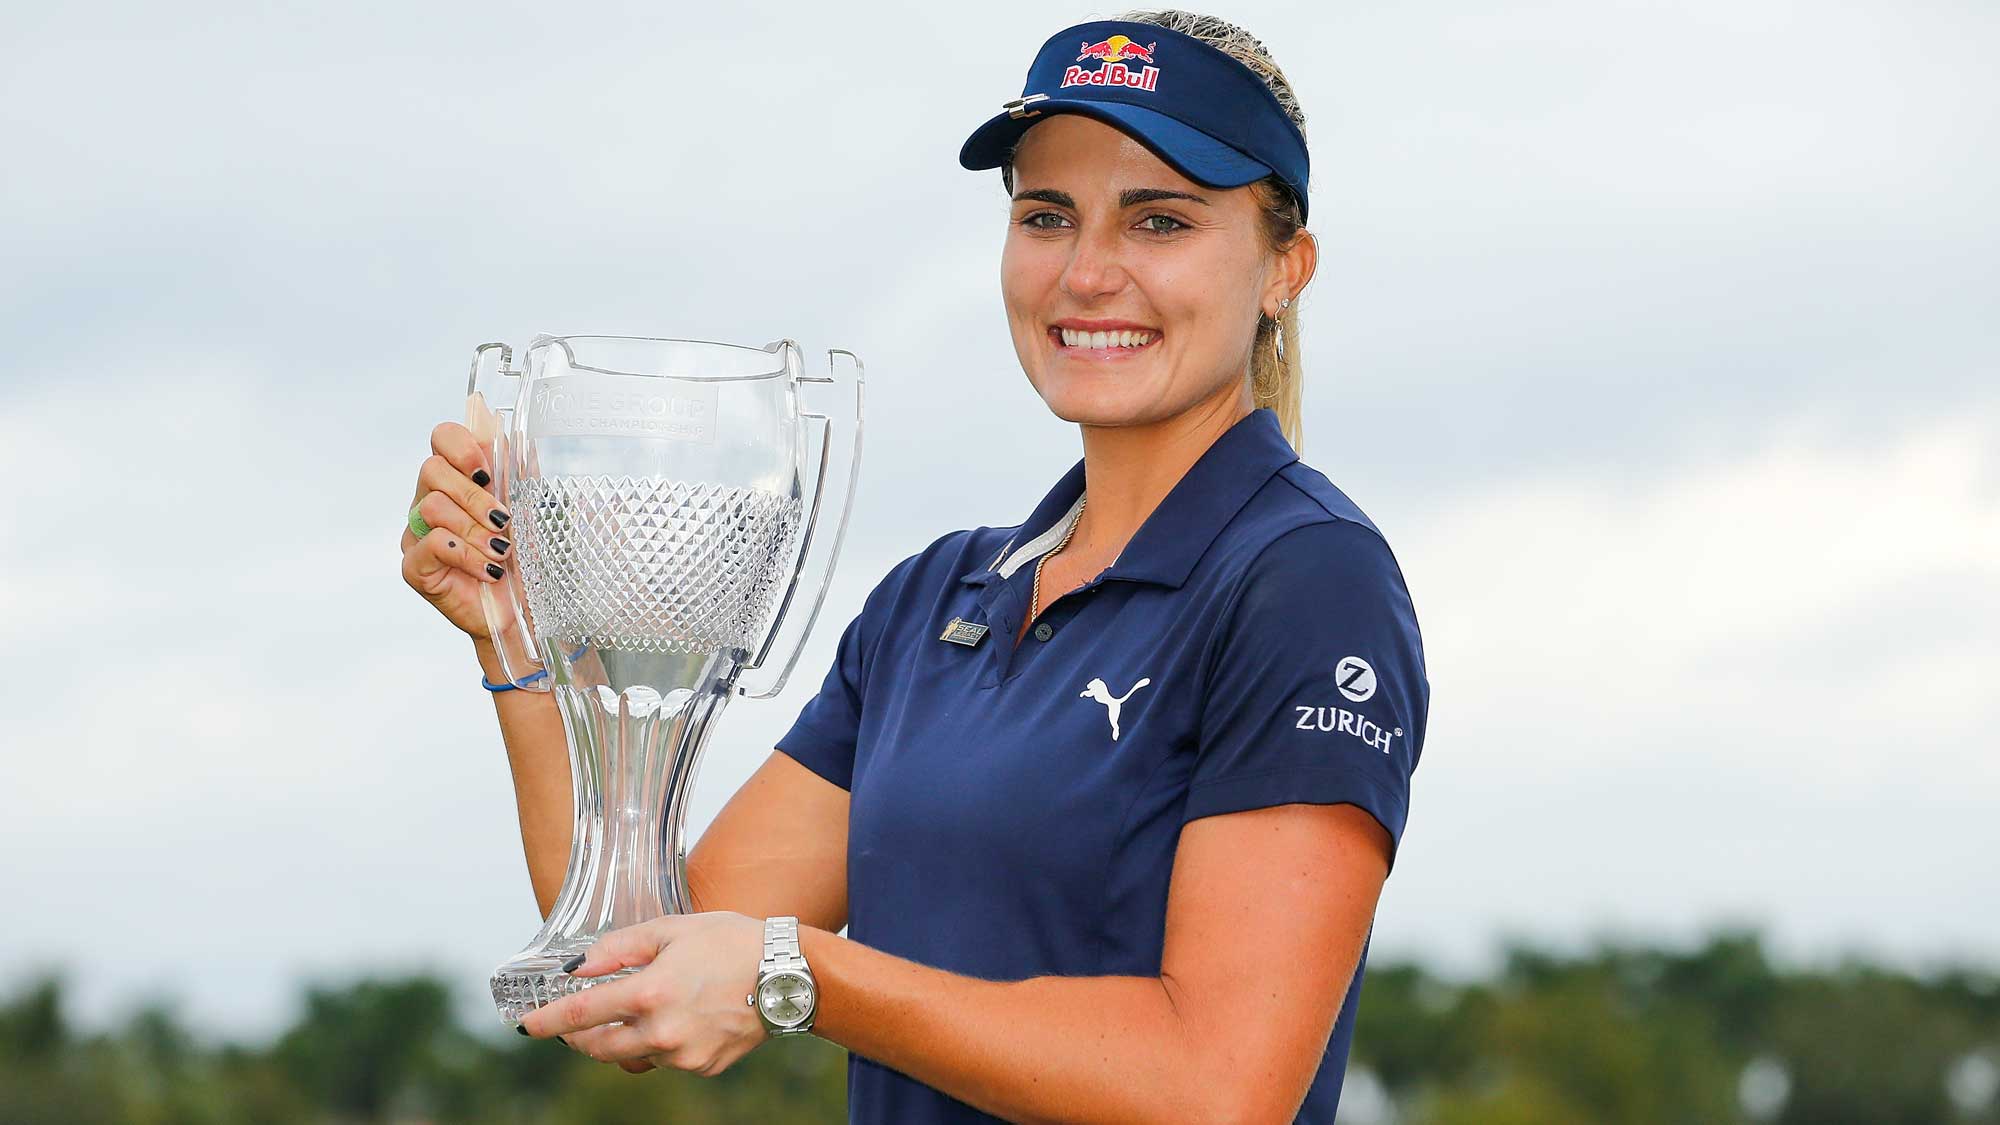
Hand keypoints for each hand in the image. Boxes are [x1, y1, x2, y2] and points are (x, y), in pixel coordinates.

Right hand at [399, 421, 514, 637]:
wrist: (525, 613)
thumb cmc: (527, 561)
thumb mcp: (533, 512)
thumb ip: (522, 475)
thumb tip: (521, 439)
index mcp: (459, 479)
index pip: (443, 437)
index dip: (461, 446)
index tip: (488, 472)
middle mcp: (431, 500)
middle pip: (431, 469)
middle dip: (474, 496)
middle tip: (503, 522)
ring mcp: (418, 533)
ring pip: (432, 506)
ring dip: (474, 530)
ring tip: (500, 552)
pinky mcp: (415, 566)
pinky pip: (432, 544)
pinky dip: (466, 554)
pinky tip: (488, 570)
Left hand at [521, 912, 771, 1077]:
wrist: (790, 974)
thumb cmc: (732, 941)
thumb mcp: (672, 929)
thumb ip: (619, 949)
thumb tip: (580, 968)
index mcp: (648, 993)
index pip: (580, 1015)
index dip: (546, 1022)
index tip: (525, 1026)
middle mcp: (661, 1032)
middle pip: (598, 1048)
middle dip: (579, 1038)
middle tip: (575, 1023)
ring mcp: (682, 1055)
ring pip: (632, 1057)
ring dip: (621, 1040)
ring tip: (635, 1013)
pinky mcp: (703, 1068)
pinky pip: (666, 1061)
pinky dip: (661, 1044)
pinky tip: (679, 1018)